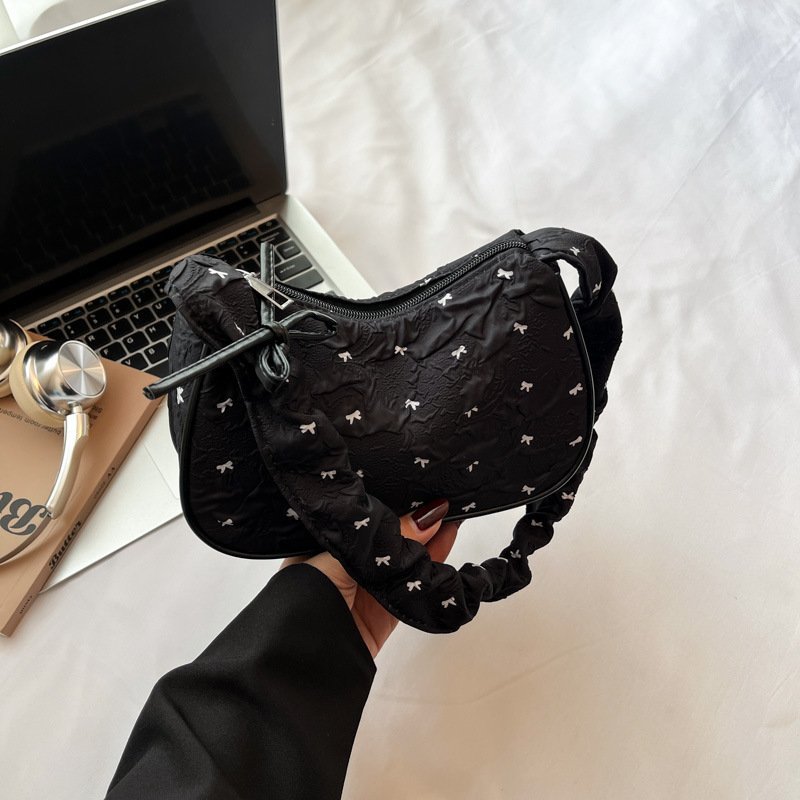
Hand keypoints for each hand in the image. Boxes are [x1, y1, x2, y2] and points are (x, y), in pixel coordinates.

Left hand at [282, 499, 458, 657]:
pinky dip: (431, 574)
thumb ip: (385, 539)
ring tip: (455, 518)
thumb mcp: (341, 556)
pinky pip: (412, 590)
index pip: (362, 519)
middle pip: (386, 541)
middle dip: (414, 523)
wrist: (298, 665)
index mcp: (322, 544)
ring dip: (429, 545)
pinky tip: (448, 552)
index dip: (388, 503)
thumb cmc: (302, 599)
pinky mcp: (382, 618)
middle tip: (444, 501)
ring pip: (403, 564)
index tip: (417, 489)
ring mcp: (364, 592)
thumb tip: (429, 515)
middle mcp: (343, 566)